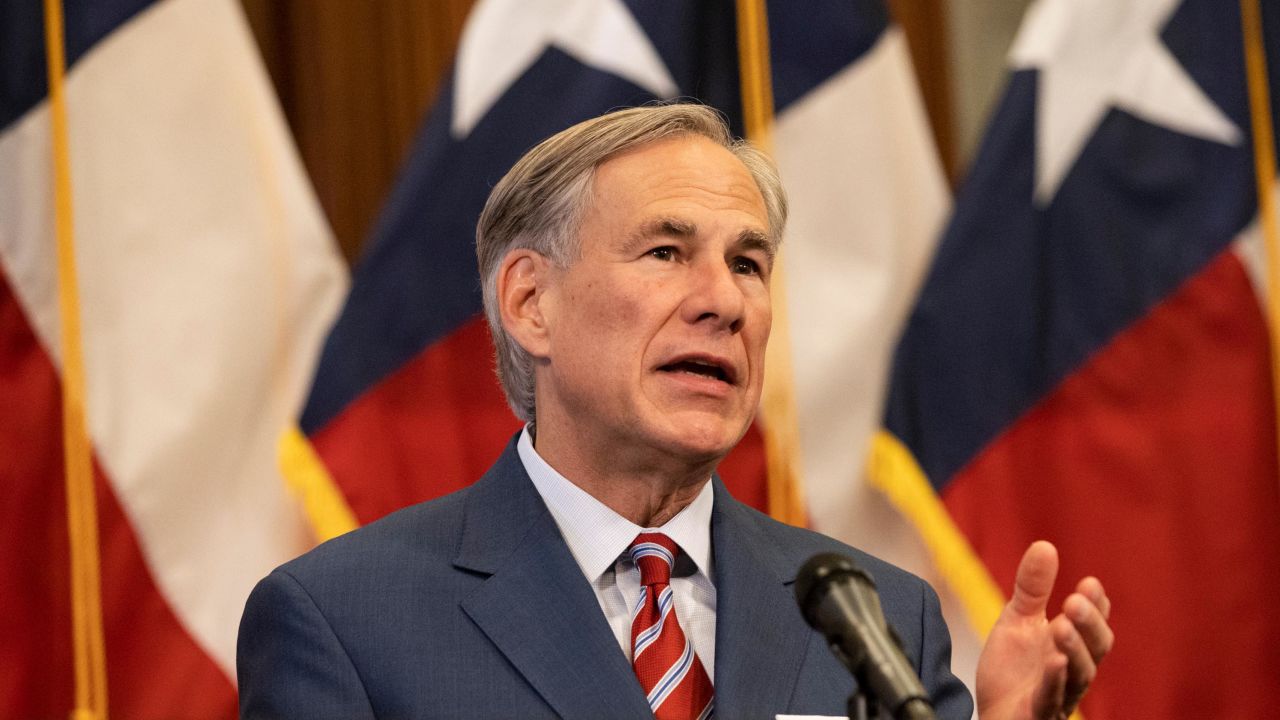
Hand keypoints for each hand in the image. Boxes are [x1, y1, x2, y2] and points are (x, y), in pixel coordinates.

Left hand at [974, 541, 1112, 719]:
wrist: (994, 712)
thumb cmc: (1014, 671)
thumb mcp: (1019, 621)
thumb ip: (1033, 588)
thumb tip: (1045, 545)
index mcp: (1072, 645)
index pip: (1093, 624)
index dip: (1096, 606)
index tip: (1090, 584)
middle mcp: (1073, 670)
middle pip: (1095, 648)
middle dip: (1089, 624)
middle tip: (1075, 600)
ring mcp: (1060, 695)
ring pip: (1079, 675)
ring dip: (1074, 649)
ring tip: (1062, 624)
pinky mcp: (1040, 714)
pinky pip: (1052, 699)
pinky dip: (1055, 681)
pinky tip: (1054, 662)